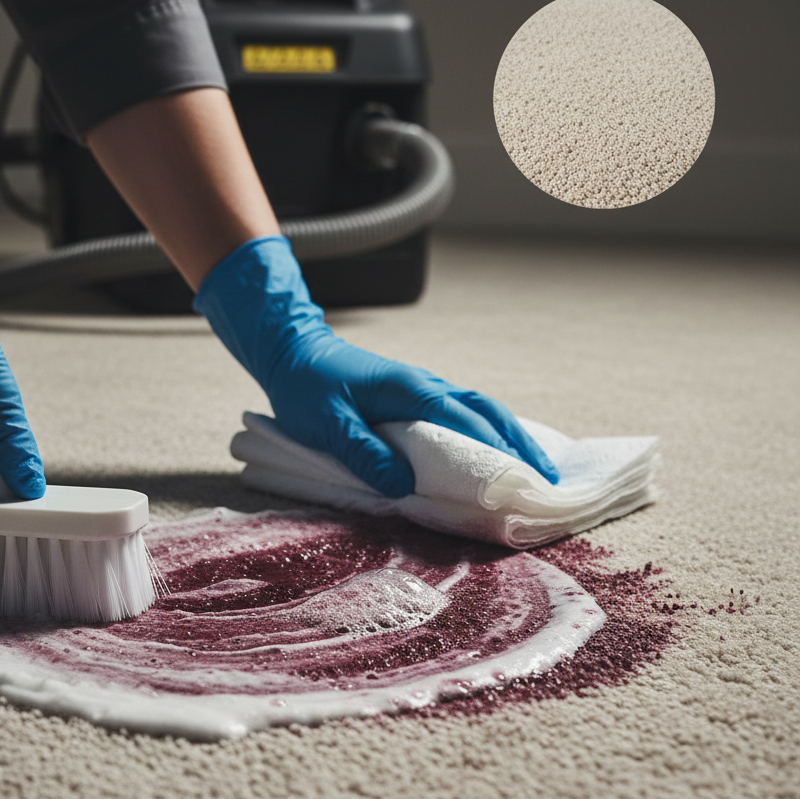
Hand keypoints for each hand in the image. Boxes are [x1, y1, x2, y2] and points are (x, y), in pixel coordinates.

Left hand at [193, 235, 558, 497]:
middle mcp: (427, 387)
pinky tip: (493, 454)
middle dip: (520, 447)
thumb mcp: (329, 425)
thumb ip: (365, 454)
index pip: (469, 425)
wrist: (292, 351)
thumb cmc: (307, 387)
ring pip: (479, 412)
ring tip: (532, 472)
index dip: (500, 455)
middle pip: (488, 414)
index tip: (525, 485)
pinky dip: (486, 433)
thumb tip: (406, 485)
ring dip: (508, 439)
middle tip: (546, 484)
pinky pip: (461, 414)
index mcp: (413, 391)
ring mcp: (423, 390)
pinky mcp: (414, 397)